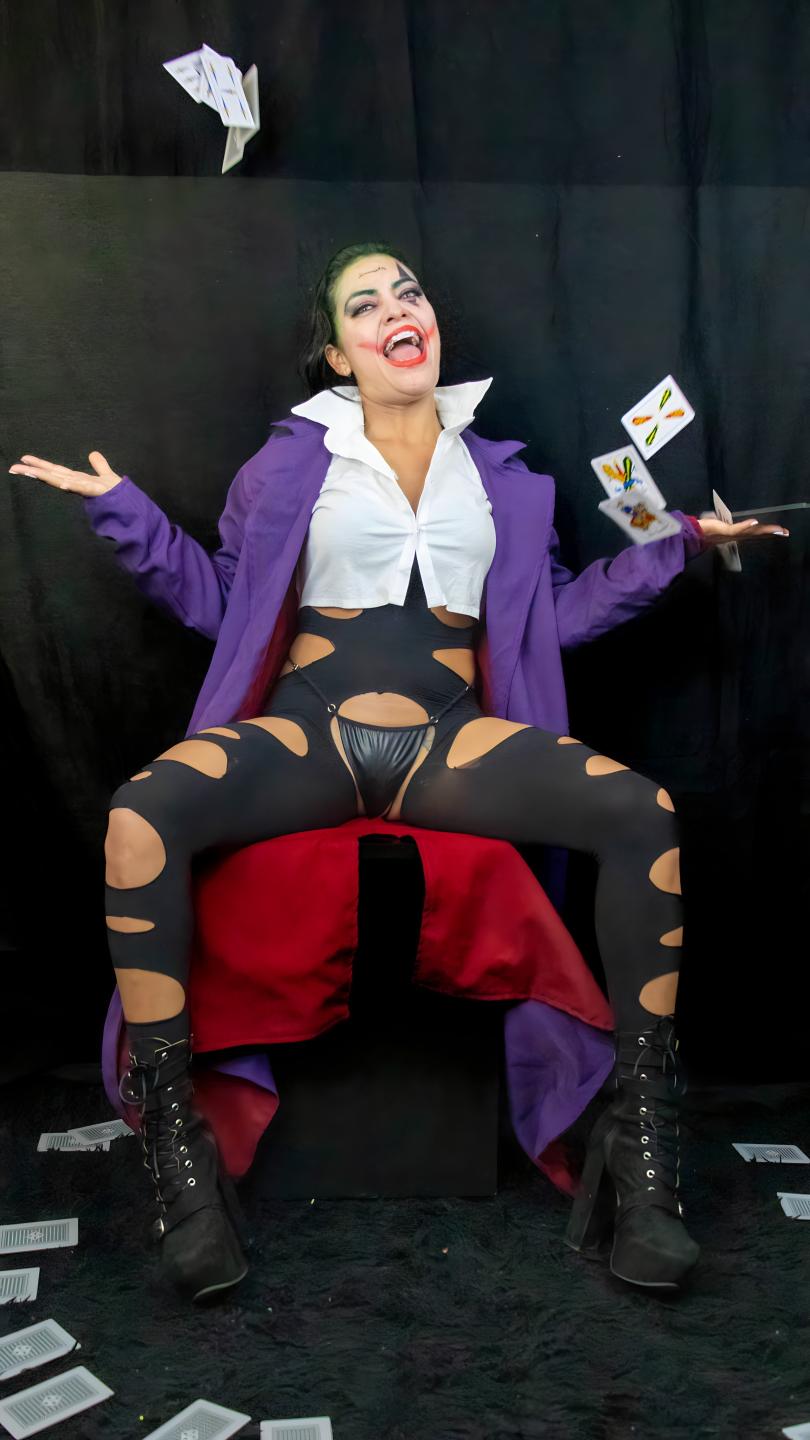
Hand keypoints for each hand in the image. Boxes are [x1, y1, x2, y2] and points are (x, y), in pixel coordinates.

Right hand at [8, 450, 122, 495]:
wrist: (133, 509)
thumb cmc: (119, 496)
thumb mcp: (107, 476)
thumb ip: (100, 466)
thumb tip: (93, 453)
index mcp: (79, 480)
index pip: (57, 470)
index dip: (40, 465)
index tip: (24, 459)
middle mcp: (80, 485)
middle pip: (54, 475)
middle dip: (34, 471)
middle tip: (13, 467)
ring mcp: (87, 489)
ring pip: (64, 480)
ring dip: (47, 476)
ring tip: (29, 471)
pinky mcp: (99, 493)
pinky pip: (84, 488)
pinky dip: (73, 486)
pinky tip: (63, 484)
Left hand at [696, 515, 788, 547]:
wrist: (695, 534)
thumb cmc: (707, 529)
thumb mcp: (720, 525)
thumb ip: (726, 523)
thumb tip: (726, 518)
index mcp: (738, 534)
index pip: (757, 532)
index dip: (769, 532)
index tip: (781, 531)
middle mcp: (737, 535)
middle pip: (758, 533)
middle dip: (772, 532)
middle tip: (785, 532)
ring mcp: (732, 534)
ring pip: (751, 532)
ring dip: (764, 530)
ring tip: (776, 529)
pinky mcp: (726, 531)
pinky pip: (737, 528)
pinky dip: (746, 525)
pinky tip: (755, 521)